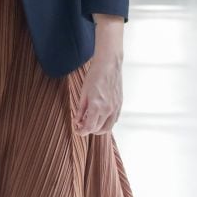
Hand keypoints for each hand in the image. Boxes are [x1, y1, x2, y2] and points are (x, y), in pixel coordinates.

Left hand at [76, 15, 123, 135]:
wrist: (109, 65)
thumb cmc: (94, 76)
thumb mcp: (83, 92)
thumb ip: (80, 109)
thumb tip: (77, 121)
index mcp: (97, 106)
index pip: (90, 127)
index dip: (82, 131)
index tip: (77, 130)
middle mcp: (108, 109)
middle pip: (98, 129)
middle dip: (89, 130)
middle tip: (81, 126)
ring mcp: (116, 108)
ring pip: (108, 127)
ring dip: (98, 129)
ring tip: (89, 122)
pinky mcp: (120, 105)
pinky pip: (114, 120)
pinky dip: (106, 122)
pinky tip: (99, 117)